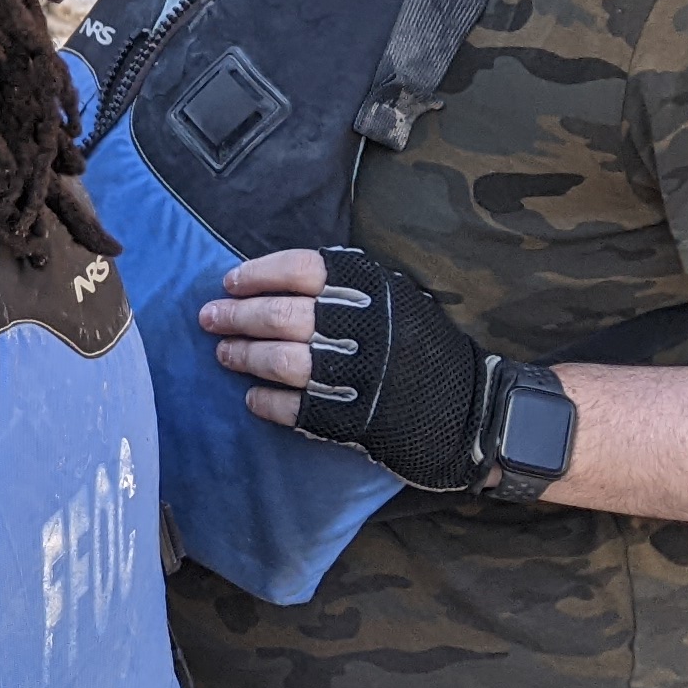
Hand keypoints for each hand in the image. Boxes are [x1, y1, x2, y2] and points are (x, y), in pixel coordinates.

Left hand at [201, 245, 491, 491]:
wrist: (477, 411)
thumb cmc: (423, 347)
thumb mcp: (393, 299)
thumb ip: (342, 286)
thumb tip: (272, 281)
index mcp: (371, 290)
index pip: (298, 268)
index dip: (256, 273)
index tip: (229, 282)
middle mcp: (361, 328)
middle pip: (279, 315)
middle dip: (235, 316)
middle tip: (210, 318)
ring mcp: (356, 376)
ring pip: (279, 360)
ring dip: (243, 356)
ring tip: (224, 354)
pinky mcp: (353, 419)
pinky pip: (292, 408)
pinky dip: (265, 401)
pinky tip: (253, 397)